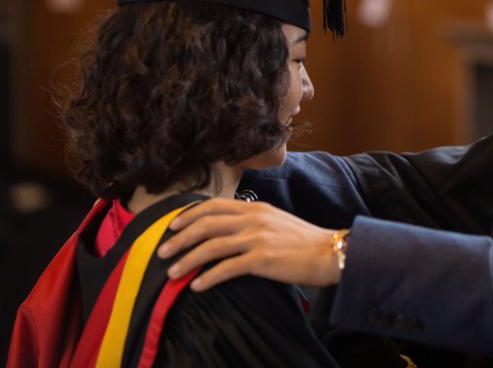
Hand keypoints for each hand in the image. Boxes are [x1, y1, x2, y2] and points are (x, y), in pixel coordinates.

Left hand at [157, 198, 341, 290]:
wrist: (330, 251)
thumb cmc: (305, 241)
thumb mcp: (276, 221)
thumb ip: (253, 221)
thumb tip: (229, 231)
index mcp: (256, 208)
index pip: (214, 206)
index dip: (189, 215)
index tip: (172, 226)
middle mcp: (254, 218)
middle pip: (206, 224)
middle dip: (179, 239)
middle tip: (162, 252)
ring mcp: (258, 238)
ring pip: (211, 246)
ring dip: (187, 260)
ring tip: (172, 273)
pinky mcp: (263, 259)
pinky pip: (227, 268)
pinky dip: (208, 277)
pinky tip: (197, 286)